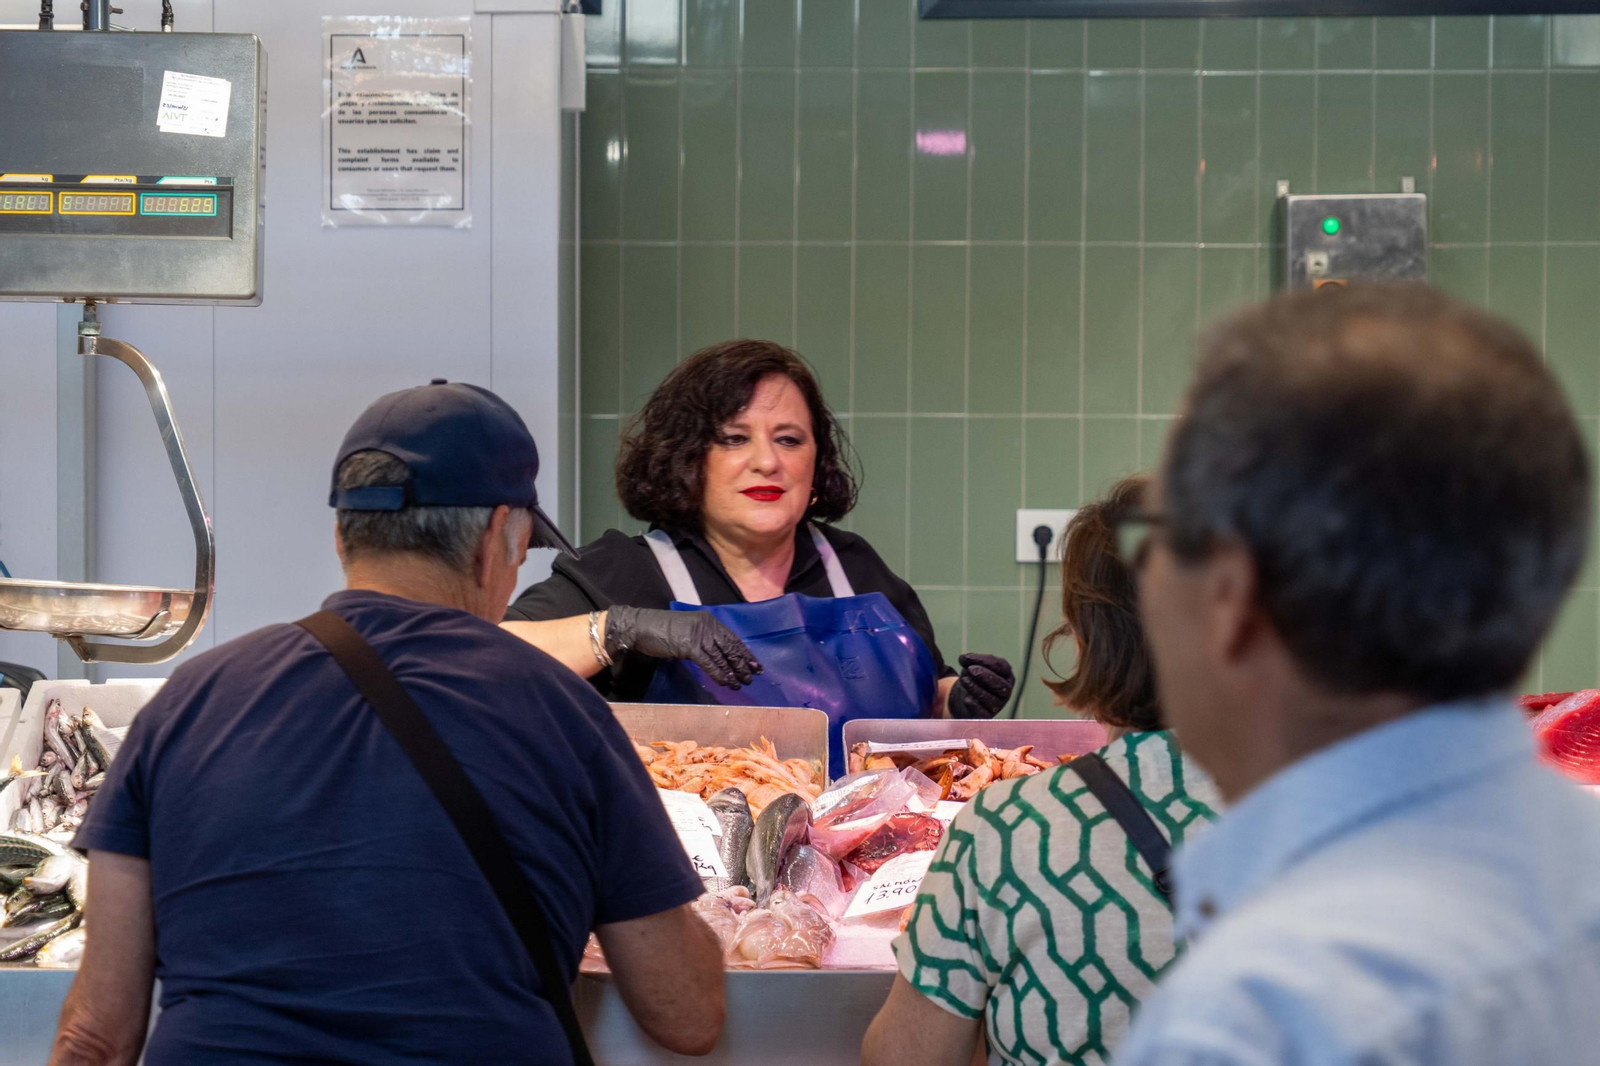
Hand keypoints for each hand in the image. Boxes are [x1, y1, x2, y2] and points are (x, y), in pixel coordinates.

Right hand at [604, 606, 761, 689]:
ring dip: (733, 672)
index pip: (731, 638)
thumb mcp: (687, 631)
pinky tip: (727, 682)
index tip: (755, 664)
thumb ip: (702, 639)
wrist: (640, 627)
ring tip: (742, 683)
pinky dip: (719, 674)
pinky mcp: (689, 646)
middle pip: (730, 647)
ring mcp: (699, 635)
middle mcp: (707, 625)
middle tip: (753, 676)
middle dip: (743, 663)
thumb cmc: (660, 630)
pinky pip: (709, 663)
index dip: (744, 652)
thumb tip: (718, 656)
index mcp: (708, 620)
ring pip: (722, 656)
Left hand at [946, 653, 1013, 719]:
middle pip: (1001, 685)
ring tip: (964, 680)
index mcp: (1006, 675)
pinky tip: (966, 699)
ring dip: (976, 688)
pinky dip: (975, 706)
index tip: (966, 658)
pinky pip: (983, 713)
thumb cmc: (973, 678)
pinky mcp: (986, 716)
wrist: (965, 697)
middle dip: (985, 676)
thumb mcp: (972, 666)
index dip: (984, 661)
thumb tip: (964, 658)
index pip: (1001, 667)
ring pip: (991, 700)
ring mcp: (998, 705)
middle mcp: (1005, 691)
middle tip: (970, 669)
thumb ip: (969, 660)